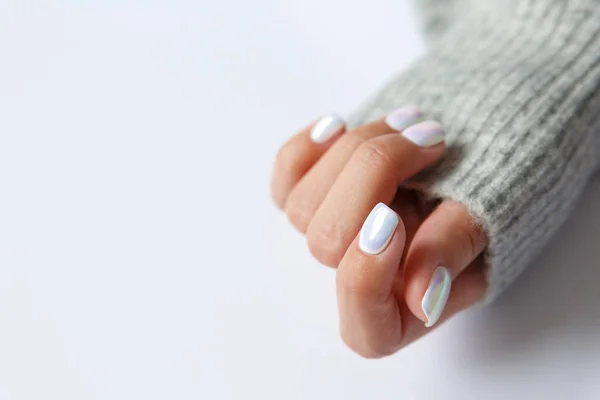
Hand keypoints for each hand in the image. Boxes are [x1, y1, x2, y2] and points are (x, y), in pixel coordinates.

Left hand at [271, 107, 487, 357]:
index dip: (366, 278)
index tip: (392, 218)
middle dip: (374, 178)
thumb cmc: (498, 182)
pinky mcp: (316, 192)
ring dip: (355, 153)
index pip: (365, 329)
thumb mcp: (493, 216)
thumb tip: (424, 304)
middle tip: (432, 139)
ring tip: (409, 123)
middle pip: (326, 245)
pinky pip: (286, 177)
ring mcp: (333, 232)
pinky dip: (305, 149)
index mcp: (405, 307)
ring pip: (302, 206)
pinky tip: (338, 124)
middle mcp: (359, 274)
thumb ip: (455, 251)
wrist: (486, 138)